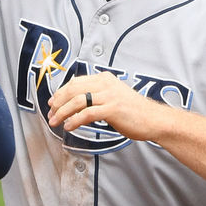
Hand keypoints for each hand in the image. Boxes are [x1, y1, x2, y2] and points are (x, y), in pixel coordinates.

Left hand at [47, 72, 175, 140]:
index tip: (52, 103)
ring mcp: (110, 95)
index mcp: (104, 78)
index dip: (60, 93)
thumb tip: (74, 102)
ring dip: (62, 113)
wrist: (155, 119)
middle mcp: (106, 84)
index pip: (75, 82)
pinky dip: (74, 121)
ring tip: (55, 123)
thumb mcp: (113, 96)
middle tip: (50, 115)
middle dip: (58, 103)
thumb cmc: (133, 111)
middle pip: (72, 90)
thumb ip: (96, 95)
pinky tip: (69, 127)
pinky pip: (87, 114)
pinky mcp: (113, 109)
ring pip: (77, 101)